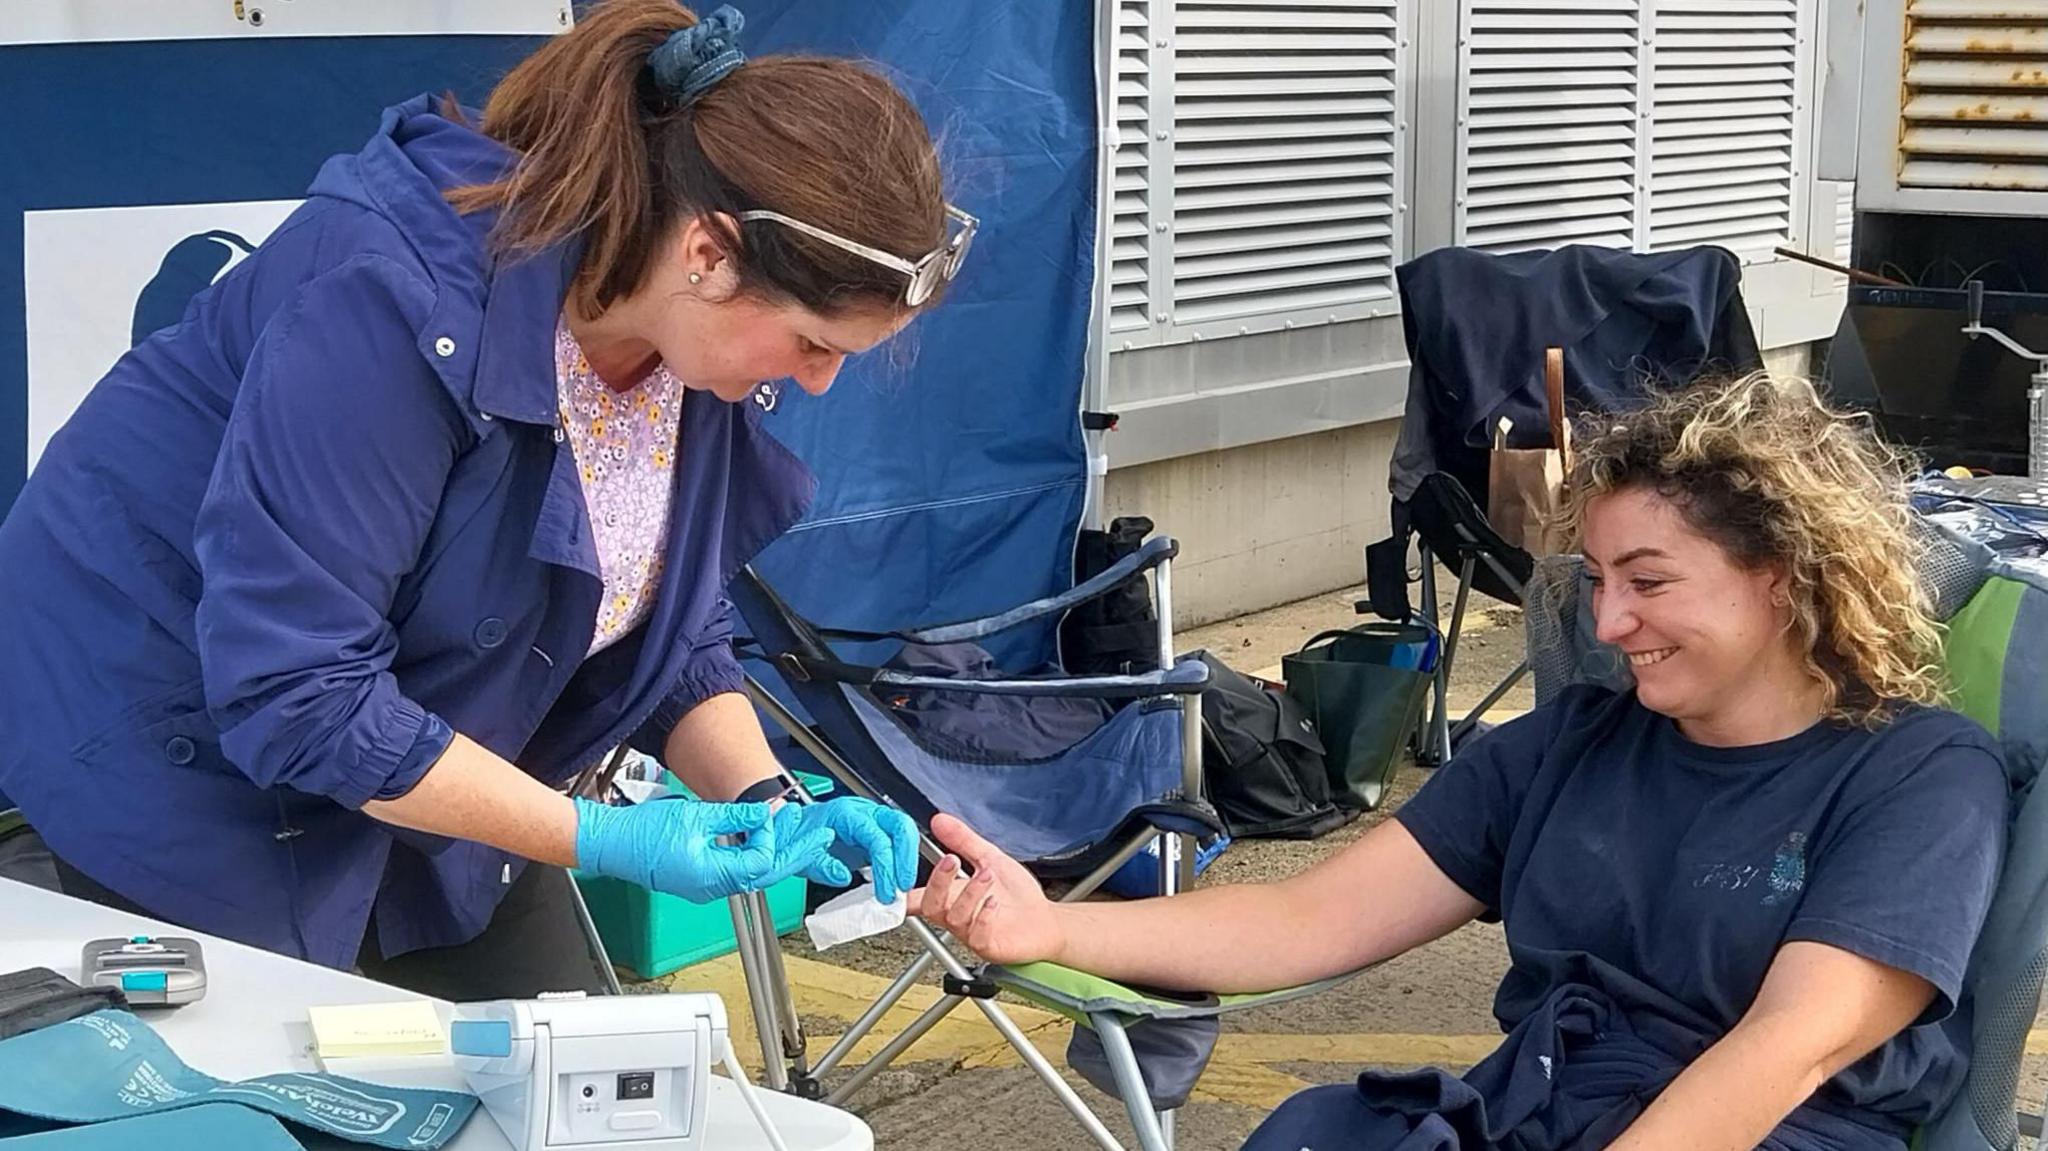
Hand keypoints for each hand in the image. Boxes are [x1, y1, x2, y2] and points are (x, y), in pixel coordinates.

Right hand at [573, 796, 833, 902]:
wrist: (611, 844)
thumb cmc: (642, 834)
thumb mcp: (696, 817)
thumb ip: (735, 816)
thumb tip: (764, 813)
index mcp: (713, 876)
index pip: (762, 862)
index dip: (772, 838)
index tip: (770, 815)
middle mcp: (713, 888)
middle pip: (765, 874)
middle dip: (795, 854)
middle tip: (821, 838)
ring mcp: (706, 886)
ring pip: (752, 873)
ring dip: (775, 853)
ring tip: (796, 834)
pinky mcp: (700, 878)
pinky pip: (736, 870)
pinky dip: (753, 854)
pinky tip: (761, 837)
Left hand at [772, 797, 921, 904]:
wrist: (793, 828)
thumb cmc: (798, 836)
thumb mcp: (803, 855)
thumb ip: (822, 865)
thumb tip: (843, 876)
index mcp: (845, 814)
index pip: (877, 837)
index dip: (886, 866)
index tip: (887, 891)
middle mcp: (864, 812)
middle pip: (901, 826)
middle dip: (907, 859)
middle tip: (902, 887)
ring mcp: (873, 819)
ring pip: (904, 832)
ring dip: (907, 861)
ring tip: (900, 887)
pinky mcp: (877, 831)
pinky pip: (898, 841)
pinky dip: (901, 861)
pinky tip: (895, 880)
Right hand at [906, 814, 1065, 965]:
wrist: (1045, 920)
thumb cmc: (1016, 895)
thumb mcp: (990, 859)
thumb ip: (964, 841)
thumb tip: (940, 820)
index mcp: (952, 897)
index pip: (919, 896)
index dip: (905, 891)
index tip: (899, 874)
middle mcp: (957, 917)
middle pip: (931, 906)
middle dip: (938, 881)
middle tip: (951, 860)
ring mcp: (972, 933)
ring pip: (956, 917)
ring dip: (970, 892)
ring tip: (986, 875)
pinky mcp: (989, 945)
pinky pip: (978, 936)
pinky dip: (984, 916)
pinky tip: (994, 902)